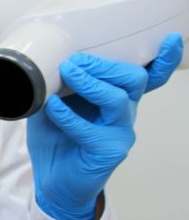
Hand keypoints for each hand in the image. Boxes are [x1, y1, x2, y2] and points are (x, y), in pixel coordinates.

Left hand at [27, 33, 182, 219]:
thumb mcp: (54, 102)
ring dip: (89, 83)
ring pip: (117, 99)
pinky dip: (68, 115)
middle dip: (103, 65)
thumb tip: (48, 61)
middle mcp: (125, 113)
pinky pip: (90, 129)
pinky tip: (52, 107)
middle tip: (73, 63)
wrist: (52, 180)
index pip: (148, 77)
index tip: (172, 39)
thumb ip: (57, 83)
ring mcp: (120, 133)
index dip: (164, 60)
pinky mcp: (108, 152)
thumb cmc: (56, 138)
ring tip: (67, 75)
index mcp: (117, 98)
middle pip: (134, 79)